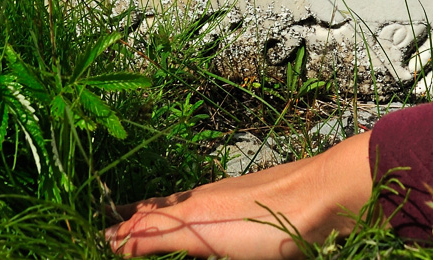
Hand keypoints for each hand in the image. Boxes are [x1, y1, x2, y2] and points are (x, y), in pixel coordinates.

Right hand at [106, 130, 375, 258]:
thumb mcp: (210, 232)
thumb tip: (120, 236)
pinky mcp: (257, 204)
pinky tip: (205, 221)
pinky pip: (213, 206)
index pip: (148, 219)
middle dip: (139, 220)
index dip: (125, 230)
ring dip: (164, 217)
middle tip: (116, 228)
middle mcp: (209, 198)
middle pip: (165, 210)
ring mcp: (235, 198)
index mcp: (194, 206)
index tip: (103, 238)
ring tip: (148, 221)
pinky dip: (193, 214)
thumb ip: (165, 233)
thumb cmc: (272, 219)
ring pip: (189, 207)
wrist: (329, 194)